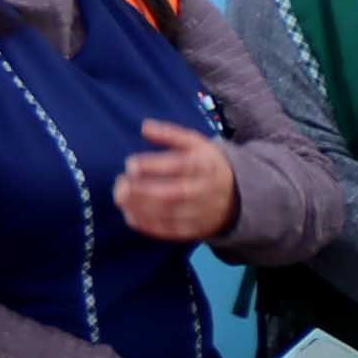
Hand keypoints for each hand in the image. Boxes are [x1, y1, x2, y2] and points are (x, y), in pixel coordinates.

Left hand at [114, 120, 240, 242]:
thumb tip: (145, 127)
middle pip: (173, 194)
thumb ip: (170, 134)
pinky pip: (172, 230)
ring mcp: (202, 212)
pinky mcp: (196, 229)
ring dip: (141, 208)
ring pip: (170, 213)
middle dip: (143, 191)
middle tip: (120, 185)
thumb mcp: (196, 143)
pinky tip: (130, 215)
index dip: (154, 166)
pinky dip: (149, 225)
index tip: (130, 164)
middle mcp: (206, 191)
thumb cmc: (206, 165)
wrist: (236, 195)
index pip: (181, 166)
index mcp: (206, 166)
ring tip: (120, 198)